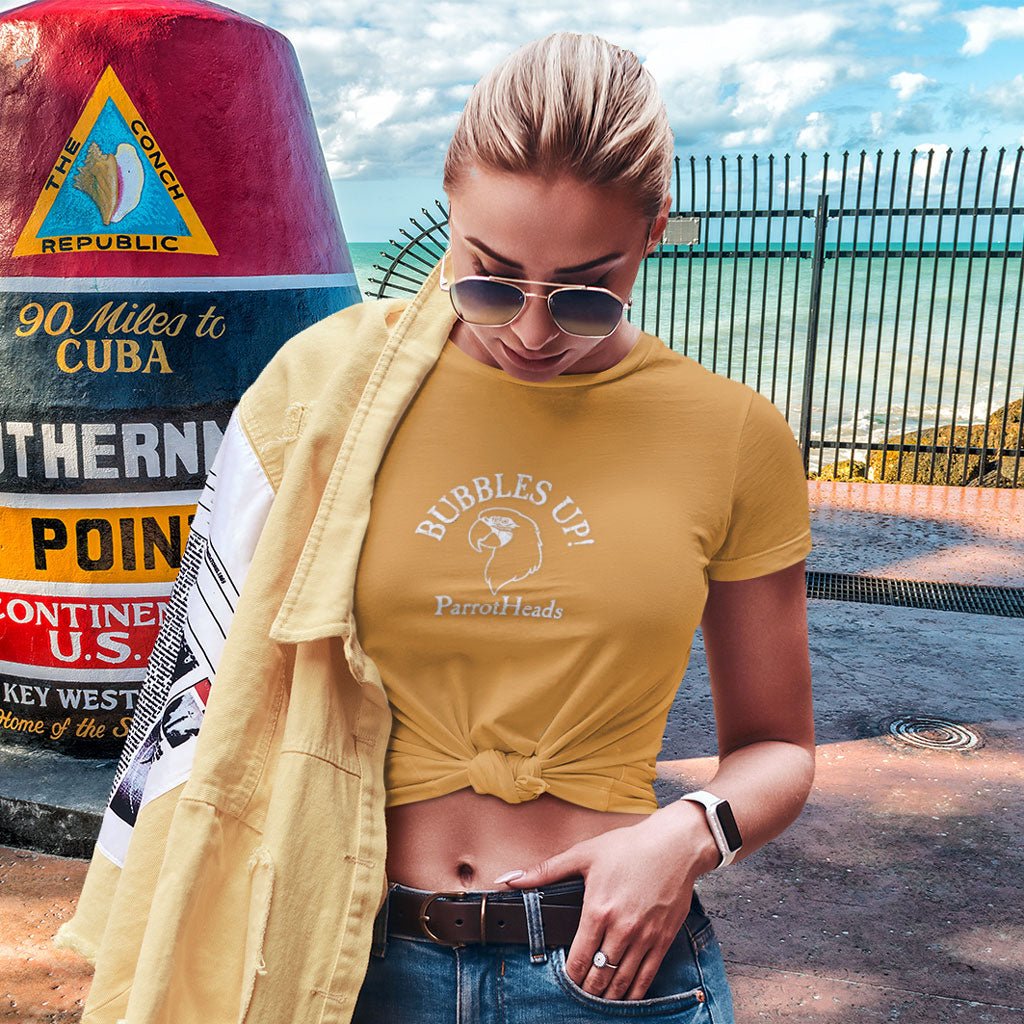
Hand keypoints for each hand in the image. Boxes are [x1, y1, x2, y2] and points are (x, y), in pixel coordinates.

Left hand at [494, 799, 719, 999]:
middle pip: (599, 976)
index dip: (569, 976)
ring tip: (598, 997)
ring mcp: (644, 937)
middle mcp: (621, 929)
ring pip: (622, 982)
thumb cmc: (628, 847)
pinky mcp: (663, 940)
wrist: (673, 846)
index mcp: (597, 910)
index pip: (578, 959)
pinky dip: (634, 992)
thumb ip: (545, 871)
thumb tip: (509, 880)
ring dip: (608, 995)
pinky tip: (625, 996)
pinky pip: (647, 977)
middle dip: (587, 989)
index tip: (564, 979)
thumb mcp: (583, 854)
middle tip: (580, 992)